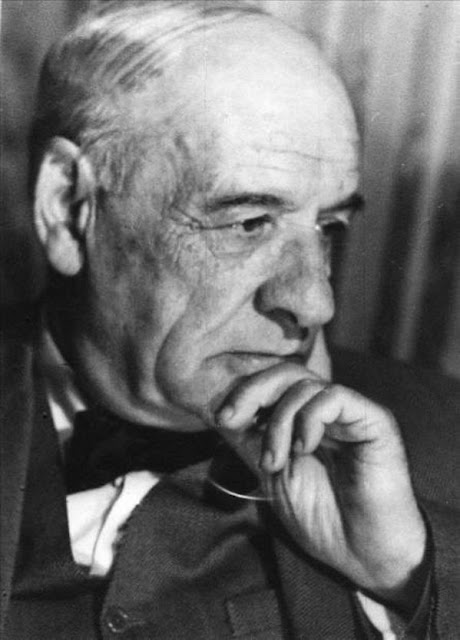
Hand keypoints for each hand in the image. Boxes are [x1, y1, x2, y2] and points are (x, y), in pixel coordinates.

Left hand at [216, 360, 427, 610]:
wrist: (361, 554)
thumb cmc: (321, 517)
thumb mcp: (272, 474)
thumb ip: (252, 439)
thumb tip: (220, 411)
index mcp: (305, 420)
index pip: (274, 385)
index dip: (245, 393)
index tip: (221, 419)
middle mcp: (328, 411)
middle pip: (287, 373)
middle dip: (252, 391)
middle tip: (231, 420)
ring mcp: (350, 413)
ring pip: (305, 385)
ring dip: (278, 422)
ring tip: (274, 462)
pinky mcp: (373, 419)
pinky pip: (333, 397)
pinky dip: (309, 418)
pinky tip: (304, 448)